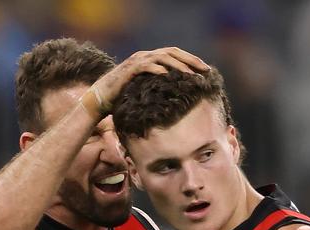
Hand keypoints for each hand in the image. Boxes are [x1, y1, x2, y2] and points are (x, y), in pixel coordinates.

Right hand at [83, 47, 208, 117]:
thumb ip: (163, 87)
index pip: (175, 54)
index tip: (206, 69)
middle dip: (190, 60)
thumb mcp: (149, 90)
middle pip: (172, 52)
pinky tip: (167, 74)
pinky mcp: (129, 70)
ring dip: (178, 65)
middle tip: (205, 69)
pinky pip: (145, 66)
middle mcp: (145, 56)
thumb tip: (184, 94)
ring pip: (162, 57)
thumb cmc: (127, 96)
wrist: (103, 98)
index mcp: (152, 58)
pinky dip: (157, 69)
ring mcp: (137, 61)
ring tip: (191, 74)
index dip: (191, 60)